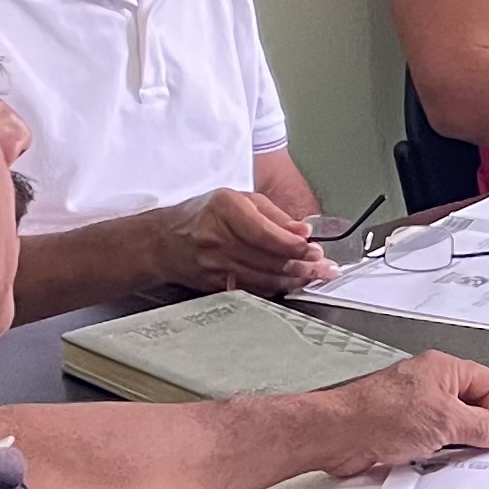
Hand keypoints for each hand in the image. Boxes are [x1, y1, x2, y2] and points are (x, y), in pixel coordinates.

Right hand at [165, 187, 332, 293]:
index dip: (294, 245)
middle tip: (325, 268)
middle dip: (303, 265)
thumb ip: (273, 214)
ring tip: (316, 276)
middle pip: (269, 259)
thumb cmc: (202, 215)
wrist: (162, 241)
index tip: (315, 249)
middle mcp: (217, 238)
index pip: (266, 233)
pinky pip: (253, 289)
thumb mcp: (237, 199)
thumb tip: (303, 230)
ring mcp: (214, 265)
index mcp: (224, 210)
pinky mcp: (215, 284)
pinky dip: (276, 288)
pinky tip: (292, 284)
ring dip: (295, 279)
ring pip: (264, 278)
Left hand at [306, 350, 488, 472]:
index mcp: (444, 369)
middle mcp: (430, 383)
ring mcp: (415, 405)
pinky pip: (436, 435)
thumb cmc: (378, 415)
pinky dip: (447, 448)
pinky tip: (449, 461)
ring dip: (467, 437)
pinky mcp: (402, 426)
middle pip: (474, 400)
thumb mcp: (445, 421)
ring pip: (455, 420)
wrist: (337, 434)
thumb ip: (482, 426)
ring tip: (478, 453)